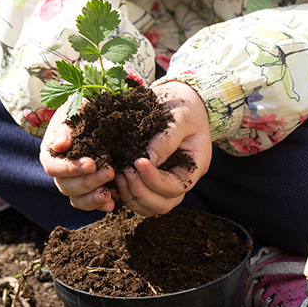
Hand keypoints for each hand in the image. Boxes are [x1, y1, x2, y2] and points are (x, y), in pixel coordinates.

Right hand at [39, 103, 115, 211]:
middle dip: (88, 182)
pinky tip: (112, 203)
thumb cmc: (87, 108)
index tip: (91, 163)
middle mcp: (61, 171)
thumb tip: (59, 146)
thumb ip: (67, 126)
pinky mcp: (92, 189)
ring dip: (92, 198)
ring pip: (76, 199)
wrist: (104, 112)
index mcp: (52, 151)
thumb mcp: (76, 109)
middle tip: (110, 171)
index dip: (70, 168)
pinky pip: (90, 203)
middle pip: (65, 186)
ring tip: (109, 193)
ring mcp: (76, 182)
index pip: (52, 166)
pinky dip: (100, 205)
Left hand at [115, 81, 211, 215]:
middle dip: (140, 192)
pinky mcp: (148, 179)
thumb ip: (166, 139)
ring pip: (148, 207)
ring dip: (130, 196)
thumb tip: (147, 160)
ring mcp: (164, 182)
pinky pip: (136, 198)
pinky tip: (113, 177)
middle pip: (163, 204)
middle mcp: (180, 179)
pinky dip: (123, 193)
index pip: (176, 187)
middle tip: (124, 171)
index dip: (155, 180)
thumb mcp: (180, 117)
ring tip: (118, 175)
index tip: (137, 162)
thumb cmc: (183, 105)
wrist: (176, 99)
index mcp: (194, 167)